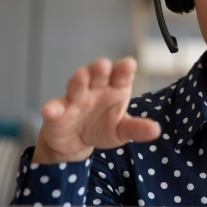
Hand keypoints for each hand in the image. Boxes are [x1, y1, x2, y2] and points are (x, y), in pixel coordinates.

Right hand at [32, 57, 160, 163]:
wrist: (76, 143)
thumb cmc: (103, 127)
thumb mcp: (122, 130)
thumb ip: (137, 129)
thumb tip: (156, 131)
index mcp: (115, 89)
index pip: (121, 76)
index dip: (124, 69)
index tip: (129, 64)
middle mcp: (95, 89)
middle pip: (98, 75)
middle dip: (100, 69)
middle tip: (104, 64)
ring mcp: (75, 99)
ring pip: (76, 86)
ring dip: (78, 80)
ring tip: (81, 75)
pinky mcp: (57, 113)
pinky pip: (54, 108)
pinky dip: (51, 108)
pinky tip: (50, 110)